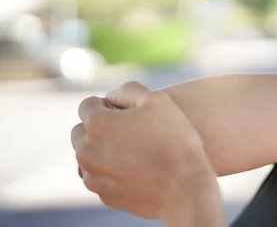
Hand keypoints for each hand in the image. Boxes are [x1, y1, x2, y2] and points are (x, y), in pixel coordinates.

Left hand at [71, 82, 224, 224]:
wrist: (185, 187)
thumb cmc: (175, 140)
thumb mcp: (158, 100)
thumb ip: (128, 91)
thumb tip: (111, 97)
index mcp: (98, 124)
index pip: (87, 106)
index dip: (108, 105)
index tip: (127, 113)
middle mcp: (87, 151)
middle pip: (81, 131)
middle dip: (98, 128)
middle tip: (129, 131)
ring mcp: (94, 176)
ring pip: (88, 156)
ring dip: (102, 150)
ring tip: (133, 151)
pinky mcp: (104, 195)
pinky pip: (99, 177)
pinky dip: (110, 171)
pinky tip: (136, 169)